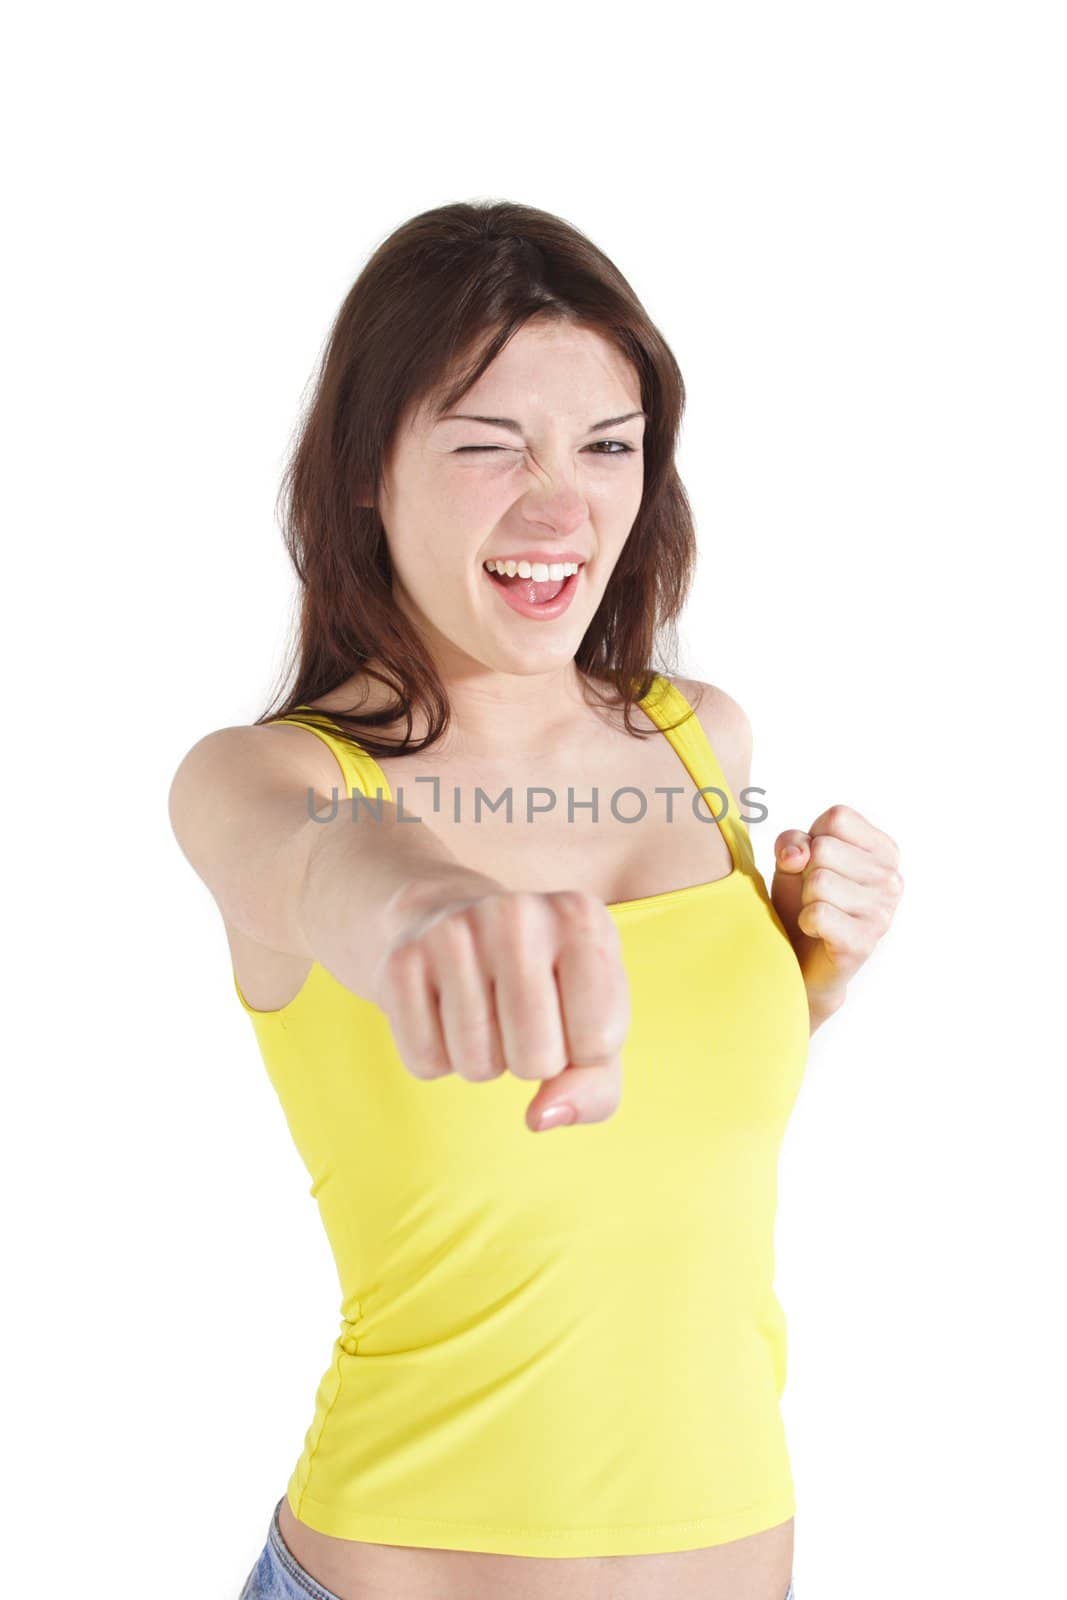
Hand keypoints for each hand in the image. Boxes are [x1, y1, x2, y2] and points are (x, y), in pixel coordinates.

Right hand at [370, 884, 629, 1132]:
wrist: (447, 918)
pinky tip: (443, 1011)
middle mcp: (518, 915)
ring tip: (482, 1010)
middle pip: (537, 1060)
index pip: (599, 1042)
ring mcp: (453, 933)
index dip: (583, 1051)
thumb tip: (539, 1118)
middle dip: (532, 1063)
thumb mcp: (593, 1024)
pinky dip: (438, 1058)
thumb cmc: (541, 985)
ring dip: (484, 1062)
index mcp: (581, 919)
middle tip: (520, 1018)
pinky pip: (426, 1061)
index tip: (569, 1012)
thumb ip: (595, 1087)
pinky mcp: (401, 961)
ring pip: (478, 1066)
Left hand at [771, 804, 903, 1010]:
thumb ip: (792, 842)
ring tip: (816, 912)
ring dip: (805, 899)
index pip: (838, 818)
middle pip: (824, 849)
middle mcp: (891, 879)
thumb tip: (797, 854)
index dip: (812, 838)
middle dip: (805, 872)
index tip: (815, 864)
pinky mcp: (864, 942)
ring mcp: (882, 912)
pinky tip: (816, 931)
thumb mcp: (792, 860)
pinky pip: (818, 913)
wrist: (800, 958)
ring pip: (819, 881)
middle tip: (814, 895)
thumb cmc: (801, 901)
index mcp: (883, 851)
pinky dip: (805, 921)